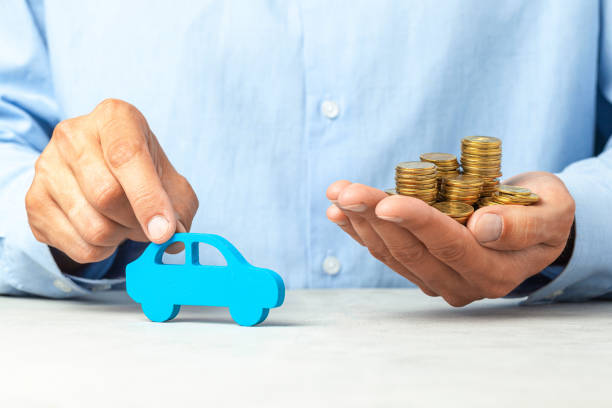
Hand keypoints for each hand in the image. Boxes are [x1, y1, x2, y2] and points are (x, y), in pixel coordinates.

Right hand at [26, 99, 198, 264]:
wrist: (100, 169)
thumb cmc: (141, 171)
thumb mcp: (169, 178)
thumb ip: (179, 207)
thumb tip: (173, 238)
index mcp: (113, 117)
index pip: (127, 156)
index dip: (148, 198)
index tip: (164, 231)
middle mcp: (72, 135)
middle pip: (106, 195)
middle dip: (136, 221)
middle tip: (149, 225)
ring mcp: (47, 167)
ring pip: (92, 226)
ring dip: (120, 237)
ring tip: (123, 222)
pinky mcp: (34, 201)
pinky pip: (77, 246)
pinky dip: (101, 250)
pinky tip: (104, 230)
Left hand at [326, 172, 574, 305]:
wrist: (535, 224)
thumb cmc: (547, 212)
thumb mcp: (552, 213)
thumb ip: (523, 225)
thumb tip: (482, 227)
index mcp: (495, 271)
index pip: (450, 246)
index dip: (417, 223)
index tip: (387, 203)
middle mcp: (462, 283)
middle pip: (411, 251)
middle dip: (375, 218)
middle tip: (347, 190)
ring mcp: (438, 280)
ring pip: (392, 253)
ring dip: (361, 222)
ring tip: (338, 193)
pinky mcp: (422, 270)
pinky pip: (387, 253)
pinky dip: (361, 230)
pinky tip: (339, 212)